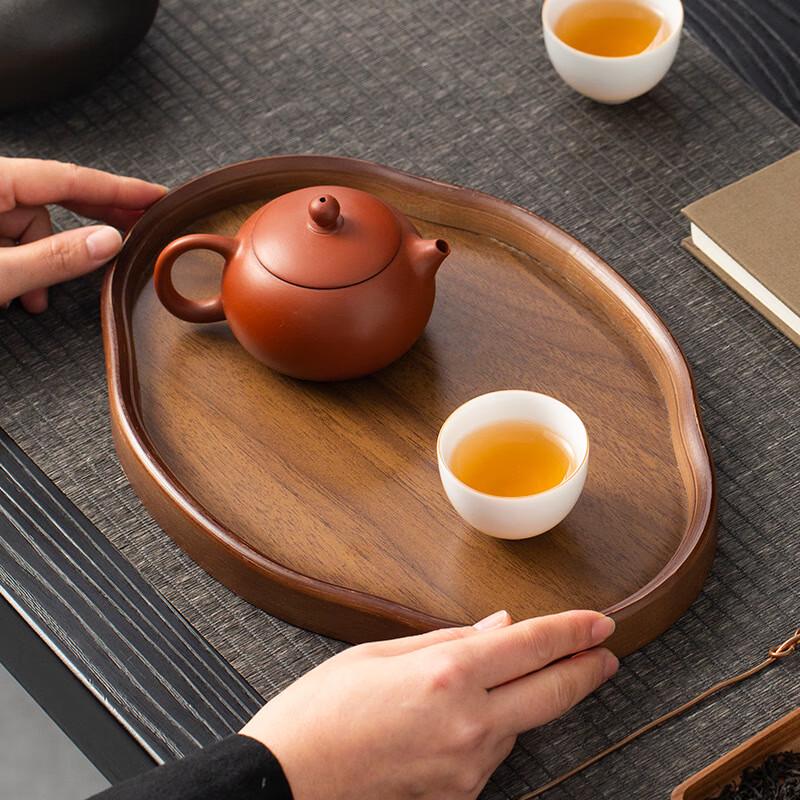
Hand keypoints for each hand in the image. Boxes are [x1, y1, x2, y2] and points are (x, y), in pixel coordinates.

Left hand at [0, 157, 165, 311]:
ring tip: (32, 300)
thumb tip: (108, 242)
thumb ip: (54, 258)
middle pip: (52, 197)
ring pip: (29, 225)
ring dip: (40, 262)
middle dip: (89, 227)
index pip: (68, 177)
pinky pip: (7, 239)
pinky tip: (12, 295)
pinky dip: (19, 264)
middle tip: (135, 234)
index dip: (117, 188)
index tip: (153, 196)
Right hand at [241, 609, 617, 799]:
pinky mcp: (460, 796)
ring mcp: (468, 767)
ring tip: (499, 679)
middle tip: (604, 653)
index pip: (532, 645)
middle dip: (585, 669)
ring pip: (520, 724)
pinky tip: (465, 715)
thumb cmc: (321, 712)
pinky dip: (492, 728)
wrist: (287, 784)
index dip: (572, 630)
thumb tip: (498, 627)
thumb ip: (450, 639)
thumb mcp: (379, 654)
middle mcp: (468, 723)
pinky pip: (492, 752)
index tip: (599, 622)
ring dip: (525, 699)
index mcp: (447, 674)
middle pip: (551, 692)